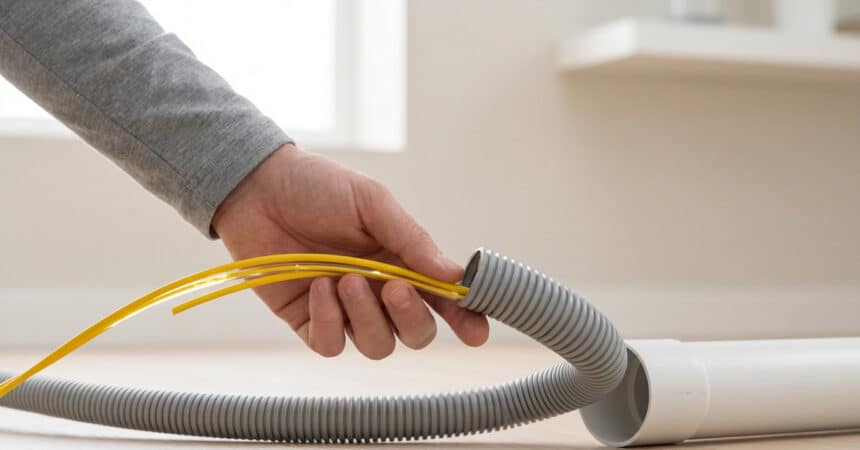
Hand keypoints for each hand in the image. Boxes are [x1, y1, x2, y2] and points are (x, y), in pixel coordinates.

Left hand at [213, 144, 488, 358]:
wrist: (258, 186)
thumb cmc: (320, 187)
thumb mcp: (372, 203)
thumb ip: (412, 241)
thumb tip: (454, 276)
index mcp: (403, 262)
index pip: (443, 300)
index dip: (465, 318)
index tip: (476, 331)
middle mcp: (379, 291)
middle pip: (415, 334)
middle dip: (411, 318)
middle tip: (394, 287)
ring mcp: (345, 310)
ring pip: (377, 345)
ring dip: (366, 317)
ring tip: (346, 279)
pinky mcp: (309, 320)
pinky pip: (331, 344)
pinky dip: (330, 321)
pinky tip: (317, 286)